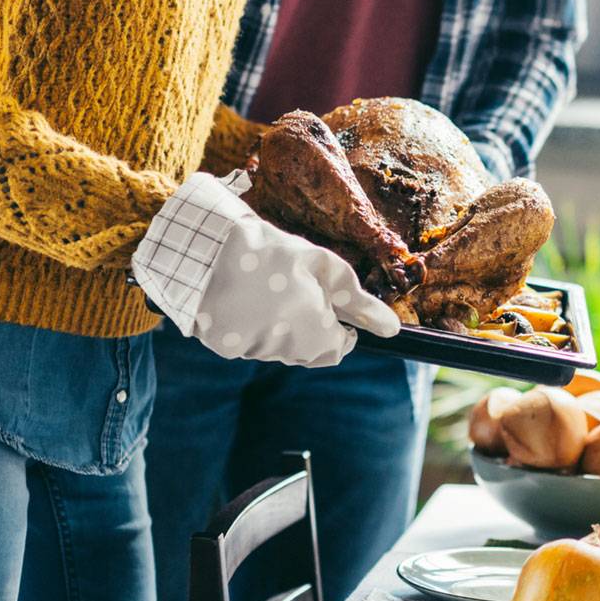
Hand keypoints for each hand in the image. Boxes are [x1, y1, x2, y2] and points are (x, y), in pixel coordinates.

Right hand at [133, 172, 400, 367]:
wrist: (207, 248)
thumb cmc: (274, 254)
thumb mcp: (327, 271)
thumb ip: (360, 304)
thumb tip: (392, 330)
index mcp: (314, 336)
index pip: (340, 349)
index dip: (340, 327)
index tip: (330, 302)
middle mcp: (284, 352)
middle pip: (310, 351)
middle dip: (311, 326)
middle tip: (296, 290)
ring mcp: (251, 351)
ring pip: (279, 348)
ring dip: (281, 327)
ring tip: (267, 288)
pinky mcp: (223, 346)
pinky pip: (249, 344)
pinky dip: (253, 327)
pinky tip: (246, 298)